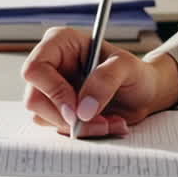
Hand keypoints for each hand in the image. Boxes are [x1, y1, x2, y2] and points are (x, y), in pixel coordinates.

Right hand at [21, 27, 177, 137]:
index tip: (76, 111)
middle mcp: (51, 65)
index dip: (52, 91)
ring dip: (79, 127)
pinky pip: (57, 128)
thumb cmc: (135, 73)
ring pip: (43, 117)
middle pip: (34, 98)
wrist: (144, 93)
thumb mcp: (126, 67)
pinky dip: (83, 133)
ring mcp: (51, 89)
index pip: (36, 68)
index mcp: (60, 43)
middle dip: (67, 117)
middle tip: (99, 121)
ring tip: (108, 121)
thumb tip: (82, 108)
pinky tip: (104, 124)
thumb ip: (105, 80)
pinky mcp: (57, 110)